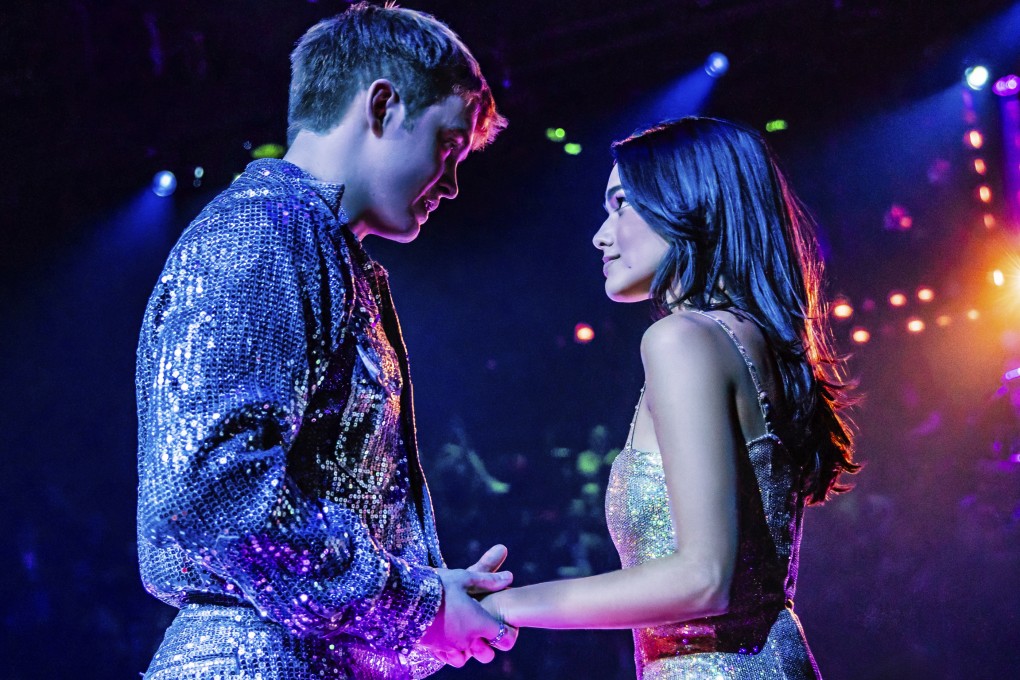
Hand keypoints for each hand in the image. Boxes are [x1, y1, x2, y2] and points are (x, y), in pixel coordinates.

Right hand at [421, 545, 517, 666]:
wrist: (403, 597)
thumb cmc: (437, 585)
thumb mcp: (463, 578)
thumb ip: (487, 580)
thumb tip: (510, 577)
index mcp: (478, 623)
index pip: (504, 638)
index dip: (507, 632)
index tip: (502, 622)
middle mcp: (466, 640)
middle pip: (487, 654)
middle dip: (487, 645)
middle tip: (480, 627)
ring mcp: (448, 647)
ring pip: (465, 658)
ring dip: (466, 649)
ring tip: (460, 630)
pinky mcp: (432, 649)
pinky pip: (446, 658)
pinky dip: (449, 650)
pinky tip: (444, 634)